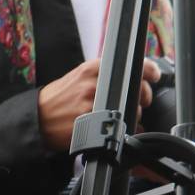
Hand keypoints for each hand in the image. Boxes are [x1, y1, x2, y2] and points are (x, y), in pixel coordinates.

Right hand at [37, 57, 159, 150]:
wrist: (40, 117)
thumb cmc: (60, 98)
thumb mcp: (80, 77)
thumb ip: (102, 75)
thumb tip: (129, 78)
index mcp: (92, 68)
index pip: (129, 64)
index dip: (148, 69)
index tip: (155, 75)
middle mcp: (94, 83)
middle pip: (135, 89)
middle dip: (144, 97)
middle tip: (142, 102)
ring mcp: (93, 103)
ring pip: (130, 110)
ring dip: (134, 116)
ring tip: (124, 117)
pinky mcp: (91, 122)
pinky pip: (120, 128)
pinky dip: (125, 130)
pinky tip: (119, 129)